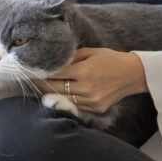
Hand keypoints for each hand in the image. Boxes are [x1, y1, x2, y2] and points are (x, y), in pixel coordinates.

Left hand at [33, 48, 147, 113]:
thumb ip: (71, 57)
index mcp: (85, 71)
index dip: (41, 72)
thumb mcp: (91, 52)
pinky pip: (73, 105)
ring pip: (61, 99)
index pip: (55, 73)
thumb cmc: (111, 59)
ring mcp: (91, 100)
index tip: (29, 70)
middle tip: (27, 81)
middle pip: (54, 88)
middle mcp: (87, 88)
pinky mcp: (95, 108)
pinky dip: (63, 100)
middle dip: (39, 84)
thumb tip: (51, 60)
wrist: (134, 74)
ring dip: (48, 94)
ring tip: (36, 89)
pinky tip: (53, 96)